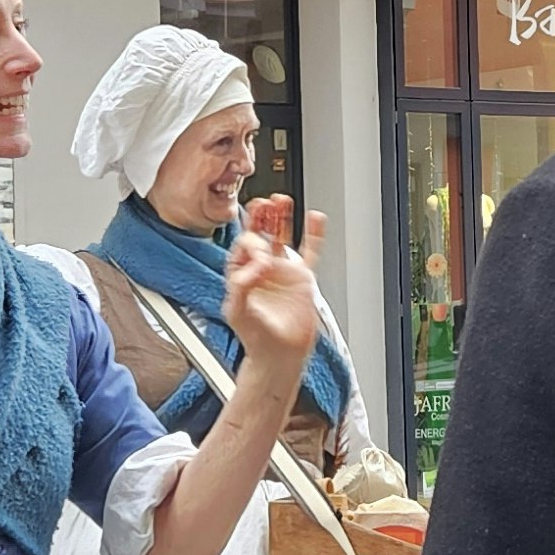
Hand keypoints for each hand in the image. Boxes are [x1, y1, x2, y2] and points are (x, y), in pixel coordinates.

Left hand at [224, 206, 328, 380]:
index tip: (260, 254)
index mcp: (242, 273)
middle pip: (260, 234)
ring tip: (281, 200)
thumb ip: (241, 286)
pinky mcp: (302, 278)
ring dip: (281, 218)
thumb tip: (256, 264)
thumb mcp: (238, 311)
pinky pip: (310, 251)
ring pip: (282, 236)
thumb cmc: (255, 338)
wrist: (279, 355)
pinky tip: (315, 218)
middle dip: (260, 217)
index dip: (250, 243)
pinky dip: (314, 234)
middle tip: (263, 202)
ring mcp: (283, 271)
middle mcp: (262, 269)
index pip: (243, 246)